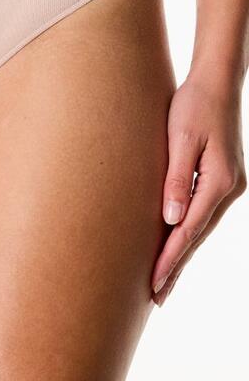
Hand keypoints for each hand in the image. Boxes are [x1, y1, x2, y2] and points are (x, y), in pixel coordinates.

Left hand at [152, 70, 245, 304]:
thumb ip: (175, 180)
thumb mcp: (180, 140)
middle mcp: (227, 189)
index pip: (188, 230)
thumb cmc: (193, 107)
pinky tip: (175, 242)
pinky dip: (187, 232)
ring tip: (161, 279)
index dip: (169, 258)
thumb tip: (170, 220)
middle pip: (196, 236)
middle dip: (175, 265)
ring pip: (200, 228)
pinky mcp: (219, 179)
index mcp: (218, 182)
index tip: (153, 282)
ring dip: (181, 253)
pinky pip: (201, 213)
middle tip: (154, 296)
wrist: (215, 84)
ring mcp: (226, 185)